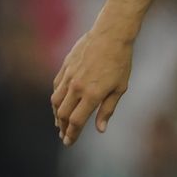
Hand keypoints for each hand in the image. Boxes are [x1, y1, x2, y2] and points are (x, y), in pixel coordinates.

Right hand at [51, 28, 133, 145]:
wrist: (111, 34)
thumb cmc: (120, 61)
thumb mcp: (120, 87)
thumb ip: (107, 109)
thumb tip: (100, 129)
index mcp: (92, 94)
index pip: (76, 121)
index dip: (72, 134)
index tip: (69, 142)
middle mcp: (77, 87)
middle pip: (62, 114)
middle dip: (62, 128)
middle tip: (64, 136)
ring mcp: (69, 76)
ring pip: (56, 101)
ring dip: (56, 115)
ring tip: (60, 123)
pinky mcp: (65, 67)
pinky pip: (56, 87)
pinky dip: (56, 98)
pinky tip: (59, 103)